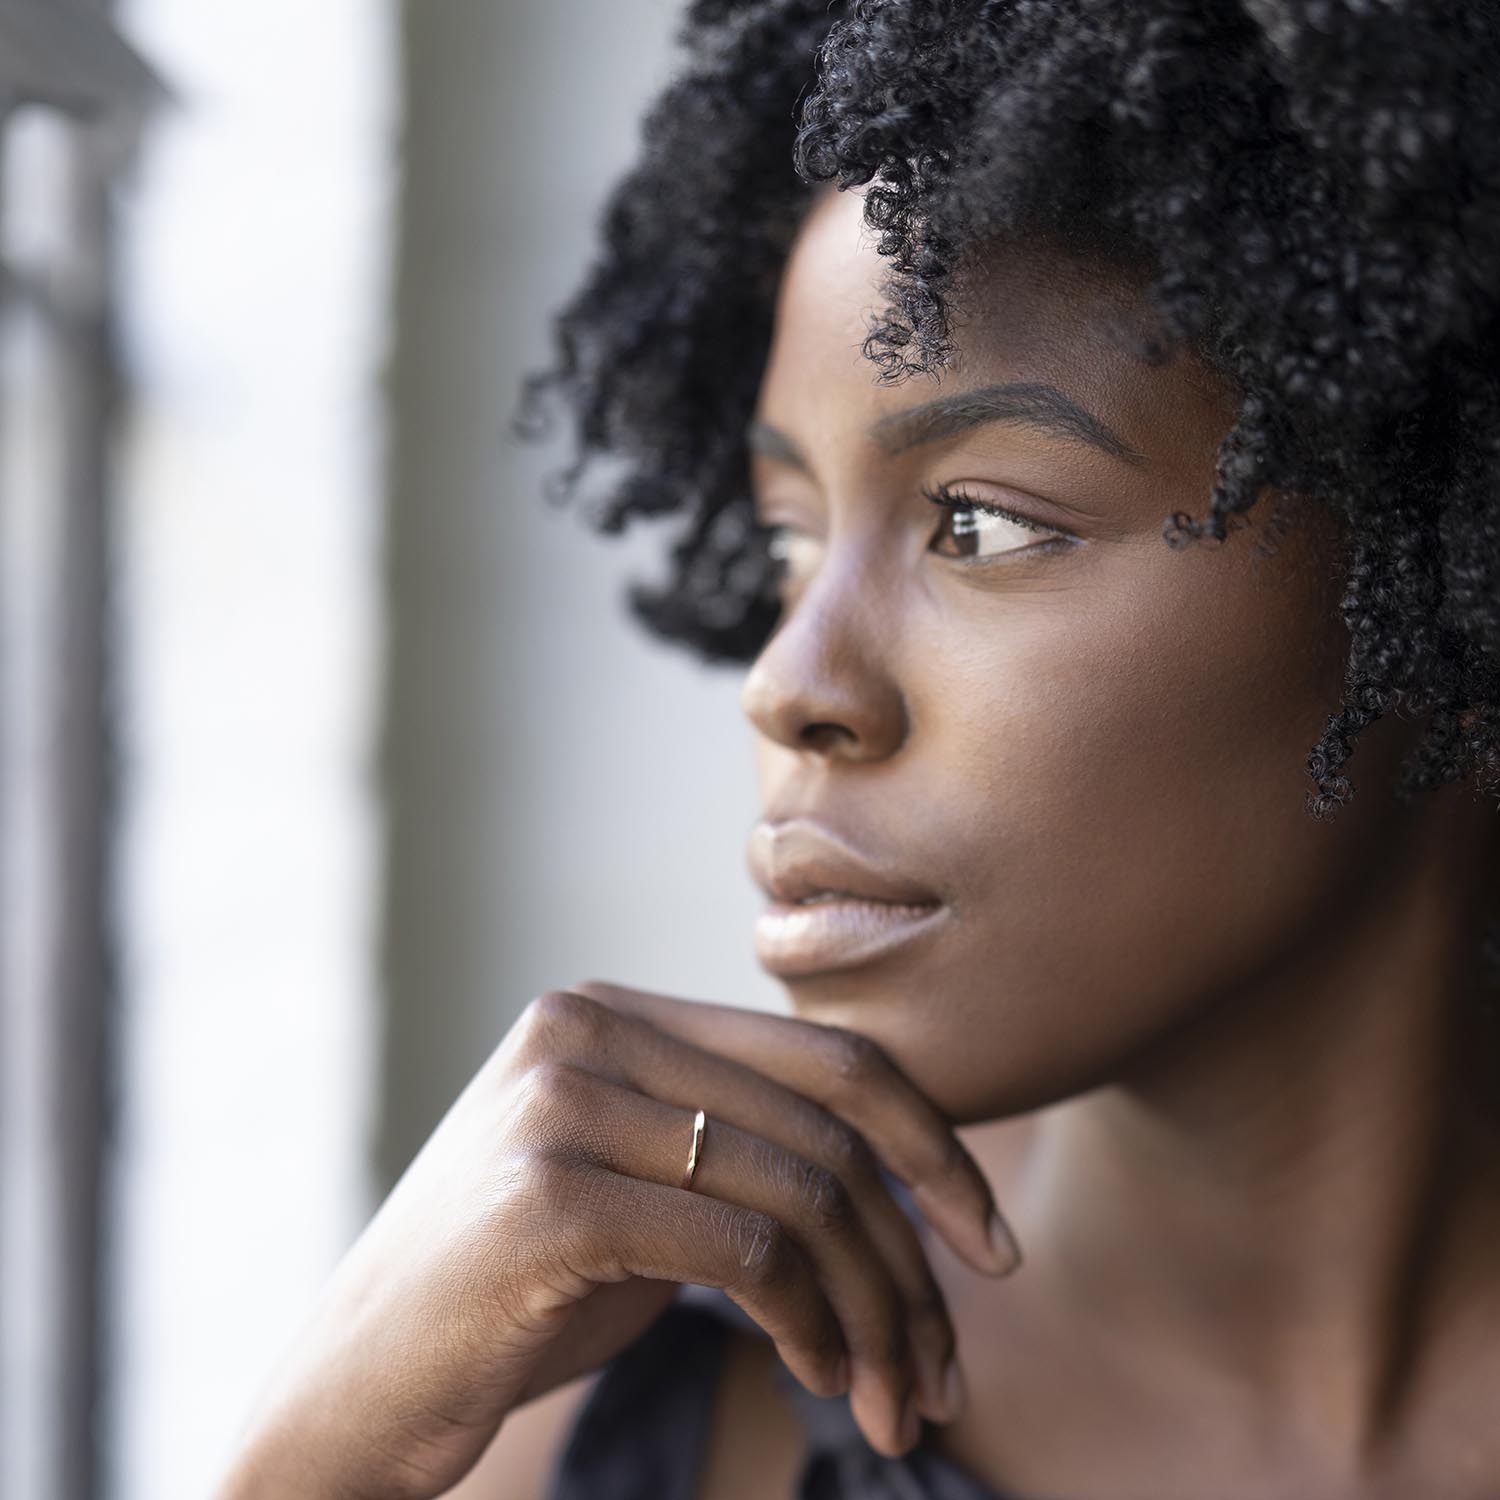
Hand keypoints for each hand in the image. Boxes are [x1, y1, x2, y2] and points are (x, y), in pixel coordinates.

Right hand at [216, 979, 1021, 1499]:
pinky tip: (814, 1375)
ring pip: (799, 1188)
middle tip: (941, 1365)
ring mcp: (562, 1100)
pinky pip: (746, 1246)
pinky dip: (808, 1320)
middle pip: (826, 1123)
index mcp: (617, 1012)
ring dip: (871, 1308)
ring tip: (889, 1394)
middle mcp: (586, 1026)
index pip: (826, 1054)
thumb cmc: (516, 1298)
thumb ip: (738, 1151)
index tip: (986, 1245)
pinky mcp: (549, 1193)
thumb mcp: (641, 1197)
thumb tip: (909, 1182)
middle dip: (911, 1252)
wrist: (356, 1385)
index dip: (931, 1144)